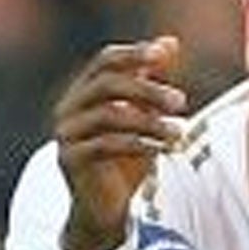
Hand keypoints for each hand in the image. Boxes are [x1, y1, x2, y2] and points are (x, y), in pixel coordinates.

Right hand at [55, 37, 185, 249]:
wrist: (105, 207)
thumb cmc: (127, 159)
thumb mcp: (146, 117)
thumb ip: (153, 81)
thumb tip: (170, 42)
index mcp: (85, 91)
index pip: (106, 61)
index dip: (133, 54)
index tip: (164, 54)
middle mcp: (69, 108)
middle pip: (107, 84)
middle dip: (147, 89)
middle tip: (182, 102)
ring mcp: (66, 134)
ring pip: (109, 115)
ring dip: (150, 121)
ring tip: (179, 132)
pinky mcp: (71, 160)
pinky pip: (106, 145)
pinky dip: (139, 144)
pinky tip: (164, 149)